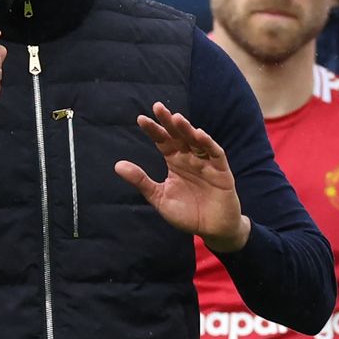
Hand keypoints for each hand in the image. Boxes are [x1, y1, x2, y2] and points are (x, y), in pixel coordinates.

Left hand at [115, 102, 250, 252]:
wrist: (212, 230)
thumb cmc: (186, 214)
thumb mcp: (159, 197)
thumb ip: (142, 181)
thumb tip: (117, 165)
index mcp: (174, 161)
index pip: (162, 141)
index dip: (153, 130)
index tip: (141, 119)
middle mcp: (189, 158)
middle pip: (178, 135)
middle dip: (169, 122)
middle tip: (158, 107)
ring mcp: (206, 163)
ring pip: (196, 141)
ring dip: (187, 129)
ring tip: (177, 119)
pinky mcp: (221, 171)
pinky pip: (215, 154)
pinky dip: (208, 143)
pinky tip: (199, 134)